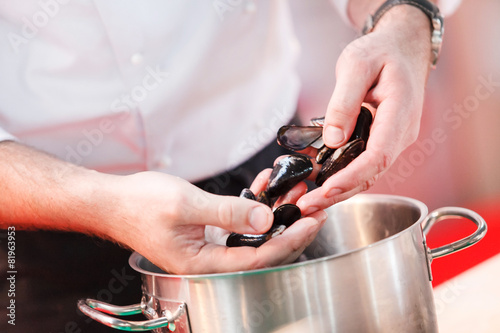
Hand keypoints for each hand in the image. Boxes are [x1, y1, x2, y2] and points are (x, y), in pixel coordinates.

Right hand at [107, 170, 326, 274]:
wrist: (113, 202)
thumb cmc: (140, 205)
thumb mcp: (187, 205)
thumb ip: (228, 212)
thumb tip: (266, 219)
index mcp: (204, 264)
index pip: (260, 257)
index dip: (291, 239)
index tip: (312, 219)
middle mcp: (211, 261)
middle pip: (264, 249)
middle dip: (291, 226)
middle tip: (315, 205)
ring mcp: (210, 247)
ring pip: (256, 235)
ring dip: (277, 213)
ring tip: (296, 191)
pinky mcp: (209, 233)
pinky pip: (241, 223)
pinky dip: (256, 205)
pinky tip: (267, 186)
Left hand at [297, 5, 432, 214]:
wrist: (402, 48)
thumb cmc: (381, 52)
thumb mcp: (356, 65)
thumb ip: (344, 101)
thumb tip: (333, 140)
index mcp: (400, 112)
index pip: (379, 155)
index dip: (352, 176)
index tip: (326, 190)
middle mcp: (401, 133)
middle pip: (372, 172)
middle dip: (339, 192)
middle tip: (307, 205)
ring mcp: (393, 138)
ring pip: (367, 172)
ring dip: (339, 189)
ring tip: (308, 200)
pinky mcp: (383, 140)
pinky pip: (363, 162)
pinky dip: (341, 174)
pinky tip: (317, 179)